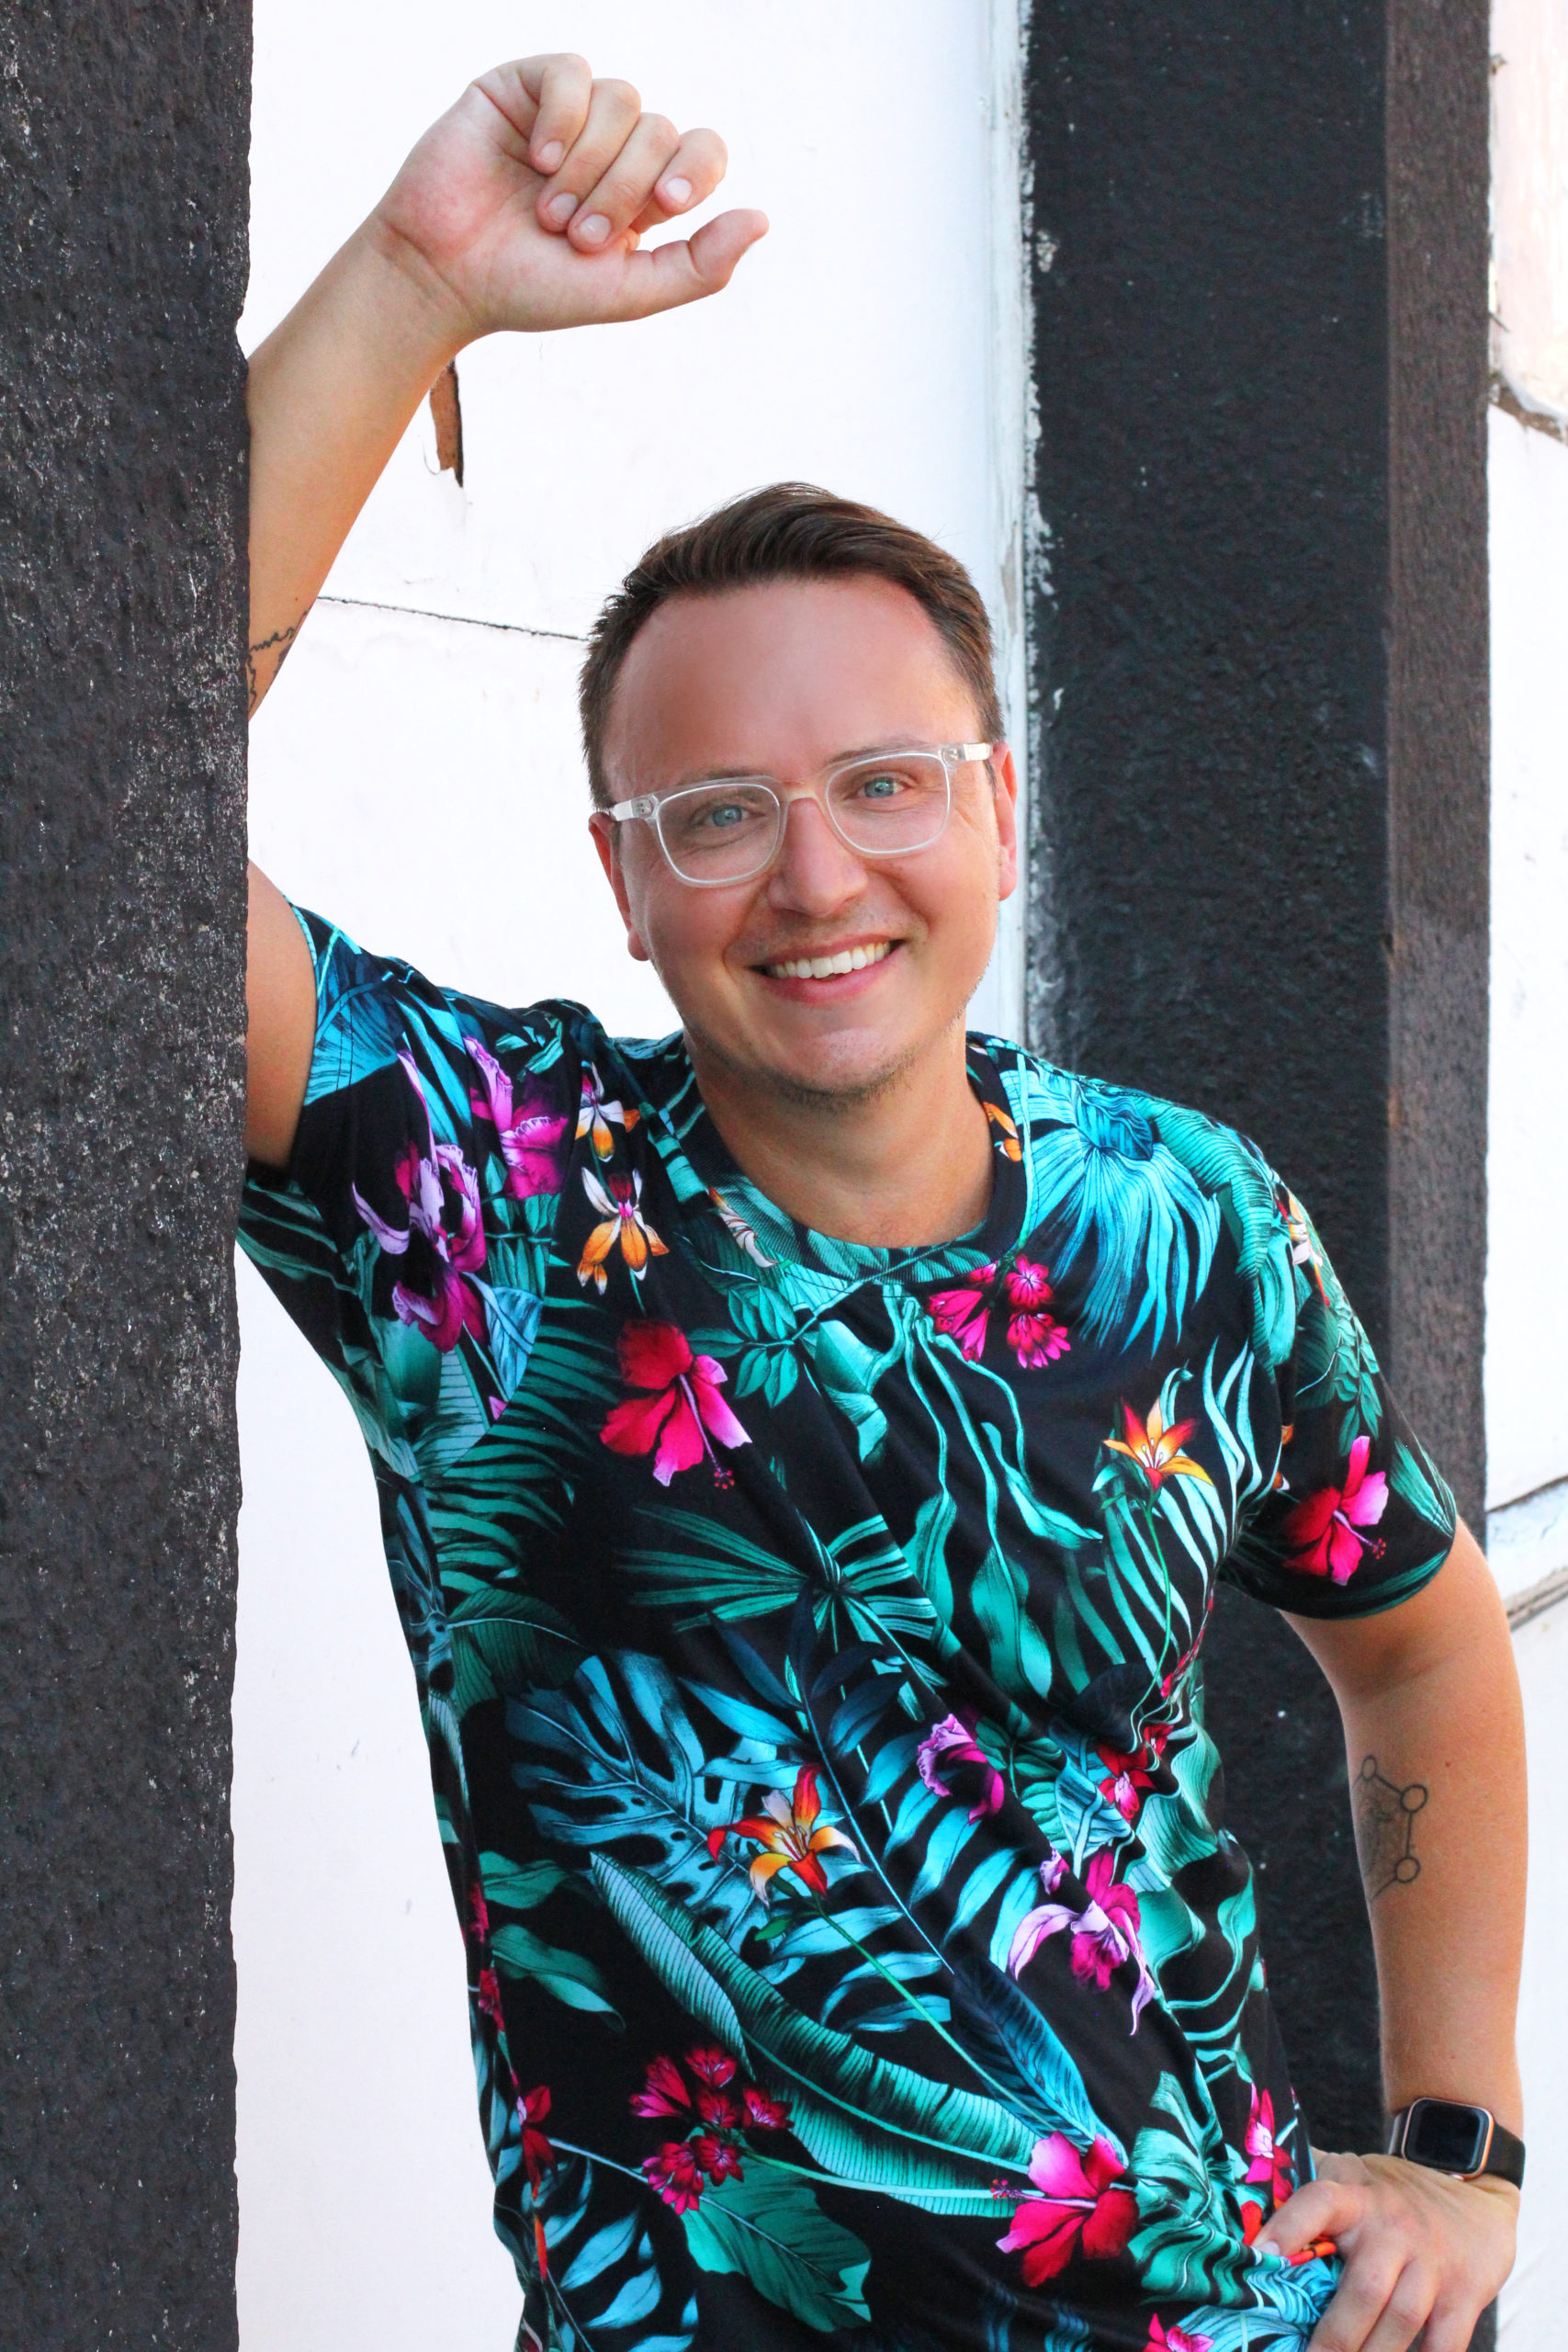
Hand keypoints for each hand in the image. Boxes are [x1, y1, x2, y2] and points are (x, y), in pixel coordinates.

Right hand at [370, 53, 767, 347]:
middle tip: (575, 235)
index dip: (694, 169)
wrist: (443, 276)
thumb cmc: (529, 289)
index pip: (702, 150)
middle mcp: (612, 147)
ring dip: (591, 164)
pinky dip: (564, 117)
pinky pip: (575, 72)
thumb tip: (762, 219)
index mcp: (644, 192)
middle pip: (661, 128)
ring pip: (624, 100)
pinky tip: (536, 158)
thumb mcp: (626, 292)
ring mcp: (569, 114)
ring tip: (548, 210)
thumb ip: (698, 267)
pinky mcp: (524, 86)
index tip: (667, 205)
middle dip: (625, 188)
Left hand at [1256, 2148, 1516, 2351]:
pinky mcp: (1465, 2294)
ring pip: (1401, 2321)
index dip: (1289, 2226)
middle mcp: (1394, 2229)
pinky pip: (1445, 2343)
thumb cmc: (1391, 2196)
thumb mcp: (1350, 2177)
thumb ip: (1306, 2186)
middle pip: (1364, 2289)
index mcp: (1356, 2198)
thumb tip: (1243, 2204)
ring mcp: (1432, 2264)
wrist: (1473, 2194)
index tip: (1258, 2256)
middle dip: (1334, 2337)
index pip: (1319, 2201)